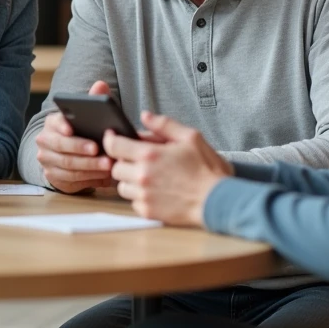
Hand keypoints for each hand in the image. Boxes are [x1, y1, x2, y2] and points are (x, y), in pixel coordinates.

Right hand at [36, 80, 114, 193]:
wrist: (68, 154)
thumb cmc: (82, 131)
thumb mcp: (87, 115)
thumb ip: (94, 99)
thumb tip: (101, 84)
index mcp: (52, 123)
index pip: (55, 122)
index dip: (62, 126)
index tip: (71, 128)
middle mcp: (45, 141)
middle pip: (61, 146)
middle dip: (80, 148)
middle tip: (98, 149)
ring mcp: (47, 161)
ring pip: (68, 165)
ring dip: (89, 166)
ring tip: (108, 164)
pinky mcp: (54, 177)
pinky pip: (72, 180)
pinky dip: (89, 178)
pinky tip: (104, 176)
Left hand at [105, 110, 232, 227]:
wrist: (217, 200)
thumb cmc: (207, 168)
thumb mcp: (190, 137)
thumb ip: (164, 124)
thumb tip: (145, 116)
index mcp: (149, 155)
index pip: (113, 145)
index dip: (111, 140)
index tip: (113, 138)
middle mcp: (142, 176)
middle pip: (115, 167)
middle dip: (124, 161)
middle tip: (140, 160)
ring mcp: (143, 195)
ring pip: (121, 186)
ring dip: (130, 180)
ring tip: (149, 177)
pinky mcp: (148, 211)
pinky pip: (132, 202)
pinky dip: (140, 196)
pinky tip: (156, 192)